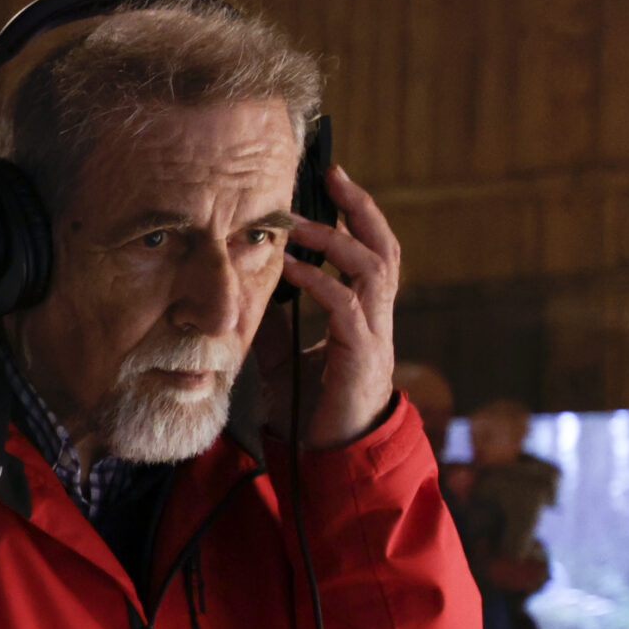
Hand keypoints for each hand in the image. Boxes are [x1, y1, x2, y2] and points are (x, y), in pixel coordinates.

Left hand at [274, 165, 400, 449]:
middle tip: (333, 174)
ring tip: (302, 221)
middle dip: (360, 208)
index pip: (367, 249)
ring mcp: (374, 334)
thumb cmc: (311, 405)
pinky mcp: (362, 356)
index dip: (354, 214)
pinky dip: (320, 283)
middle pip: (383, 246)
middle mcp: (376, 316)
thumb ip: (271, 322)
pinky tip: (293, 269)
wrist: (328, 455)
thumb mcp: (282, 355)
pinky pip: (346, 308)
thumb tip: (245, 288)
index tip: (330, 179)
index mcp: (363, 311)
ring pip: (373, 270)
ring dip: (338, 240)